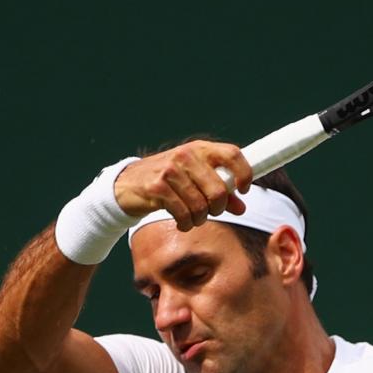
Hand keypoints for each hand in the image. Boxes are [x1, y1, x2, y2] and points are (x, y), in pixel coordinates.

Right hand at [114, 141, 251, 230]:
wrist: (128, 184)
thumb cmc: (168, 181)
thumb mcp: (195, 179)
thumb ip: (220, 191)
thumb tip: (241, 207)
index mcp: (200, 149)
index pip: (233, 155)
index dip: (244, 174)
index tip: (244, 190)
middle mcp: (186, 155)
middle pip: (218, 190)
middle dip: (218, 208)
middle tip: (211, 212)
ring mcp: (171, 170)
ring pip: (201, 206)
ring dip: (200, 218)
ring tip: (193, 218)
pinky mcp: (157, 187)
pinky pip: (183, 213)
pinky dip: (185, 223)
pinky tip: (181, 222)